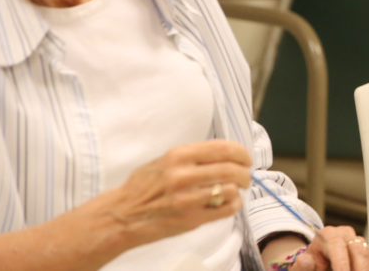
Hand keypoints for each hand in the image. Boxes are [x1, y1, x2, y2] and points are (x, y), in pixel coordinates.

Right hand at [90, 140, 251, 247]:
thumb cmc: (142, 187)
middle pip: (231, 169)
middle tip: (246, 176)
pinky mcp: (191, 219)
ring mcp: (188, 199)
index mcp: (178, 155)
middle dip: (245, 172)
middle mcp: (183, 175)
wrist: (122, 215)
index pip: (223, 148)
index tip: (246, 158)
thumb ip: (191, 156)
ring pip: (231, 189)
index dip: (241, 152)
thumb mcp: (163, 160)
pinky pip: (226, 209)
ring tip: (235, 190)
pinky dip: (234, 204)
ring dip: (238, 189)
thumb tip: (223, 152)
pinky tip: (229, 202)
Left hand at [292, 226, 368, 270]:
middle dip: (358, 269)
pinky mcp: (365, 250)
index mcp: (327, 235)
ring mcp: (356, 240)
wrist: (317, 265)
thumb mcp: (301, 268)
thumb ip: (301, 267)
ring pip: (367, 255)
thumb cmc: (310, 267)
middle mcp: (344, 234)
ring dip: (364, 269)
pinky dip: (367, 270)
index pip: (337, 246)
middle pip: (357, 250)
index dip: (342, 264)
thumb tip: (305, 260)